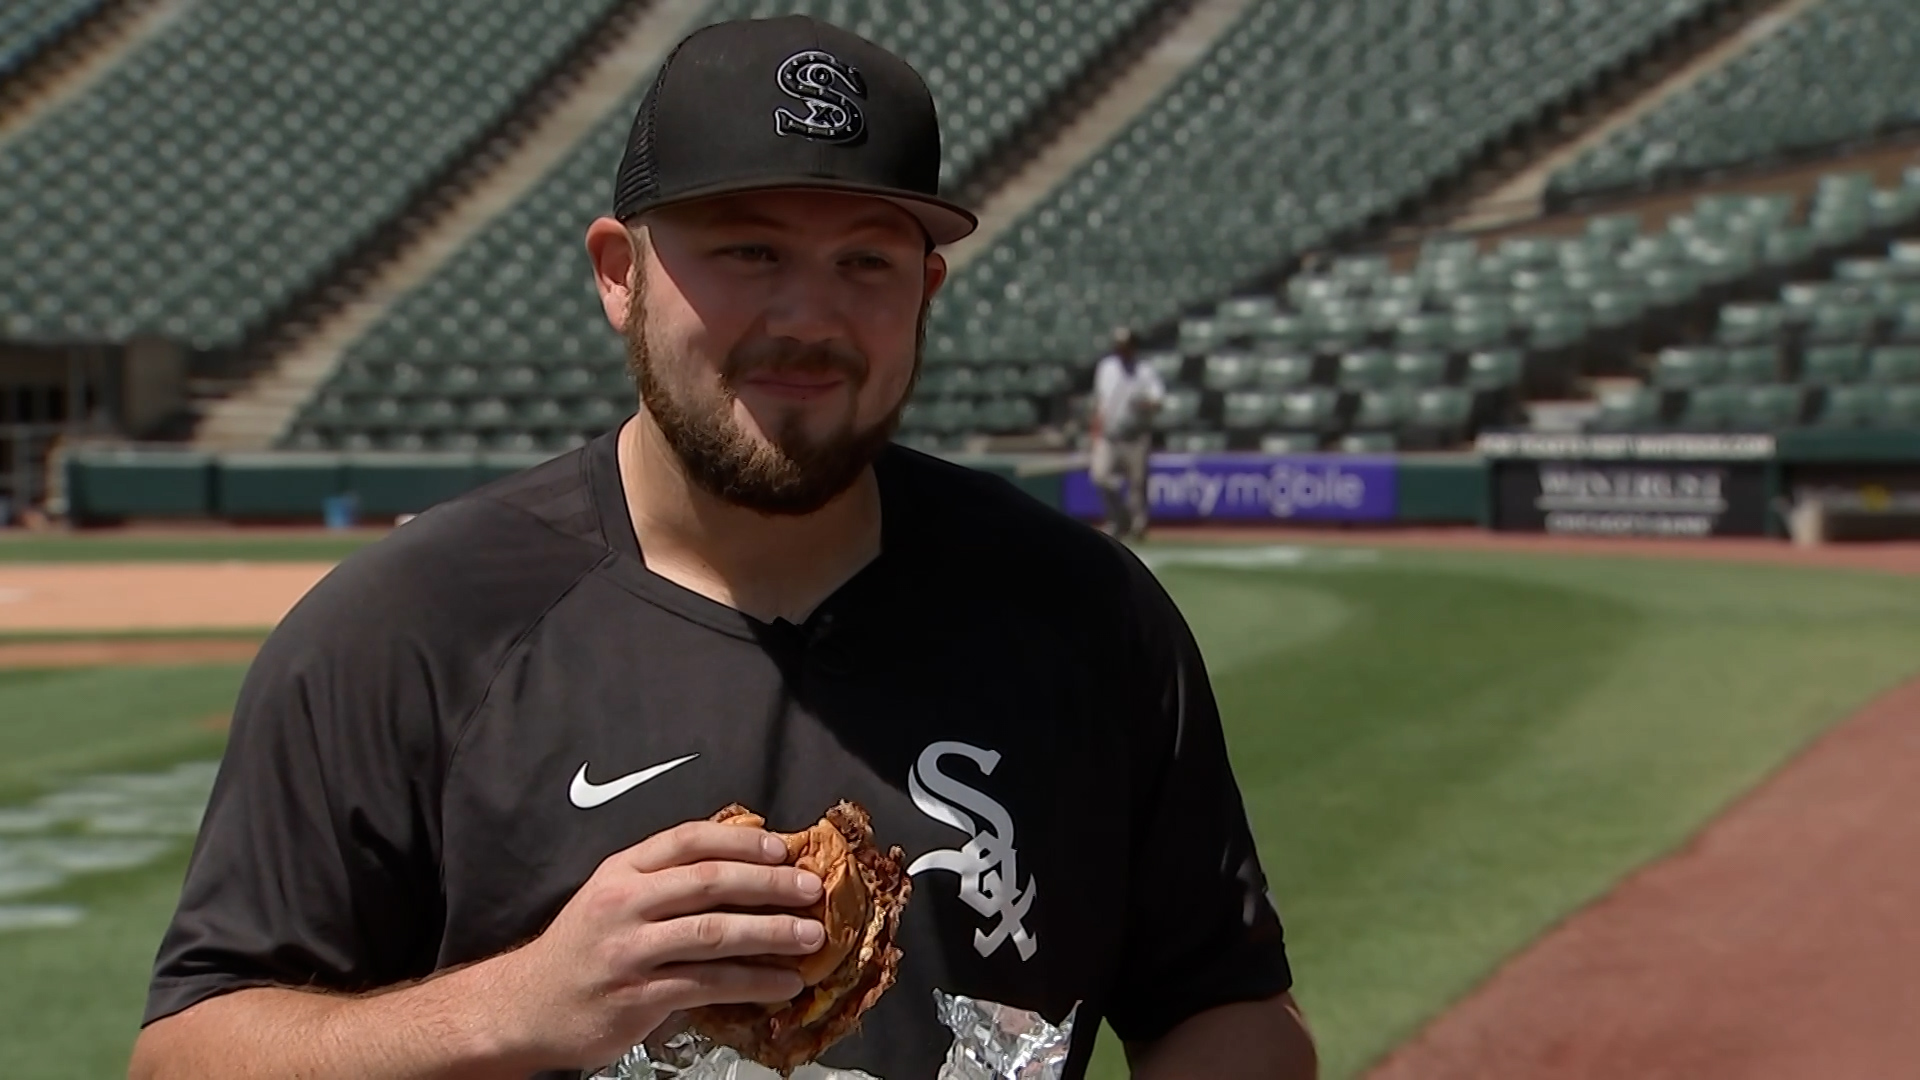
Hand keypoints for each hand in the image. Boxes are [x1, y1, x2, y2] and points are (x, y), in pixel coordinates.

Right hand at [485, 820, 826, 1070]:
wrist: (526, 1006)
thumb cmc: (581, 949)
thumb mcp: (611, 896)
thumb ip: (664, 879)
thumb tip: (741, 865)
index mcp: (622, 870)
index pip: (688, 840)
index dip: (740, 840)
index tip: (781, 847)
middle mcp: (625, 903)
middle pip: (710, 881)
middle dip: (769, 882)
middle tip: (810, 889)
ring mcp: (631, 950)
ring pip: (715, 932)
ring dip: (771, 933)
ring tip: (811, 936)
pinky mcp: (640, 994)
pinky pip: (709, 983)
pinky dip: (753, 982)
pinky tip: (782, 983)